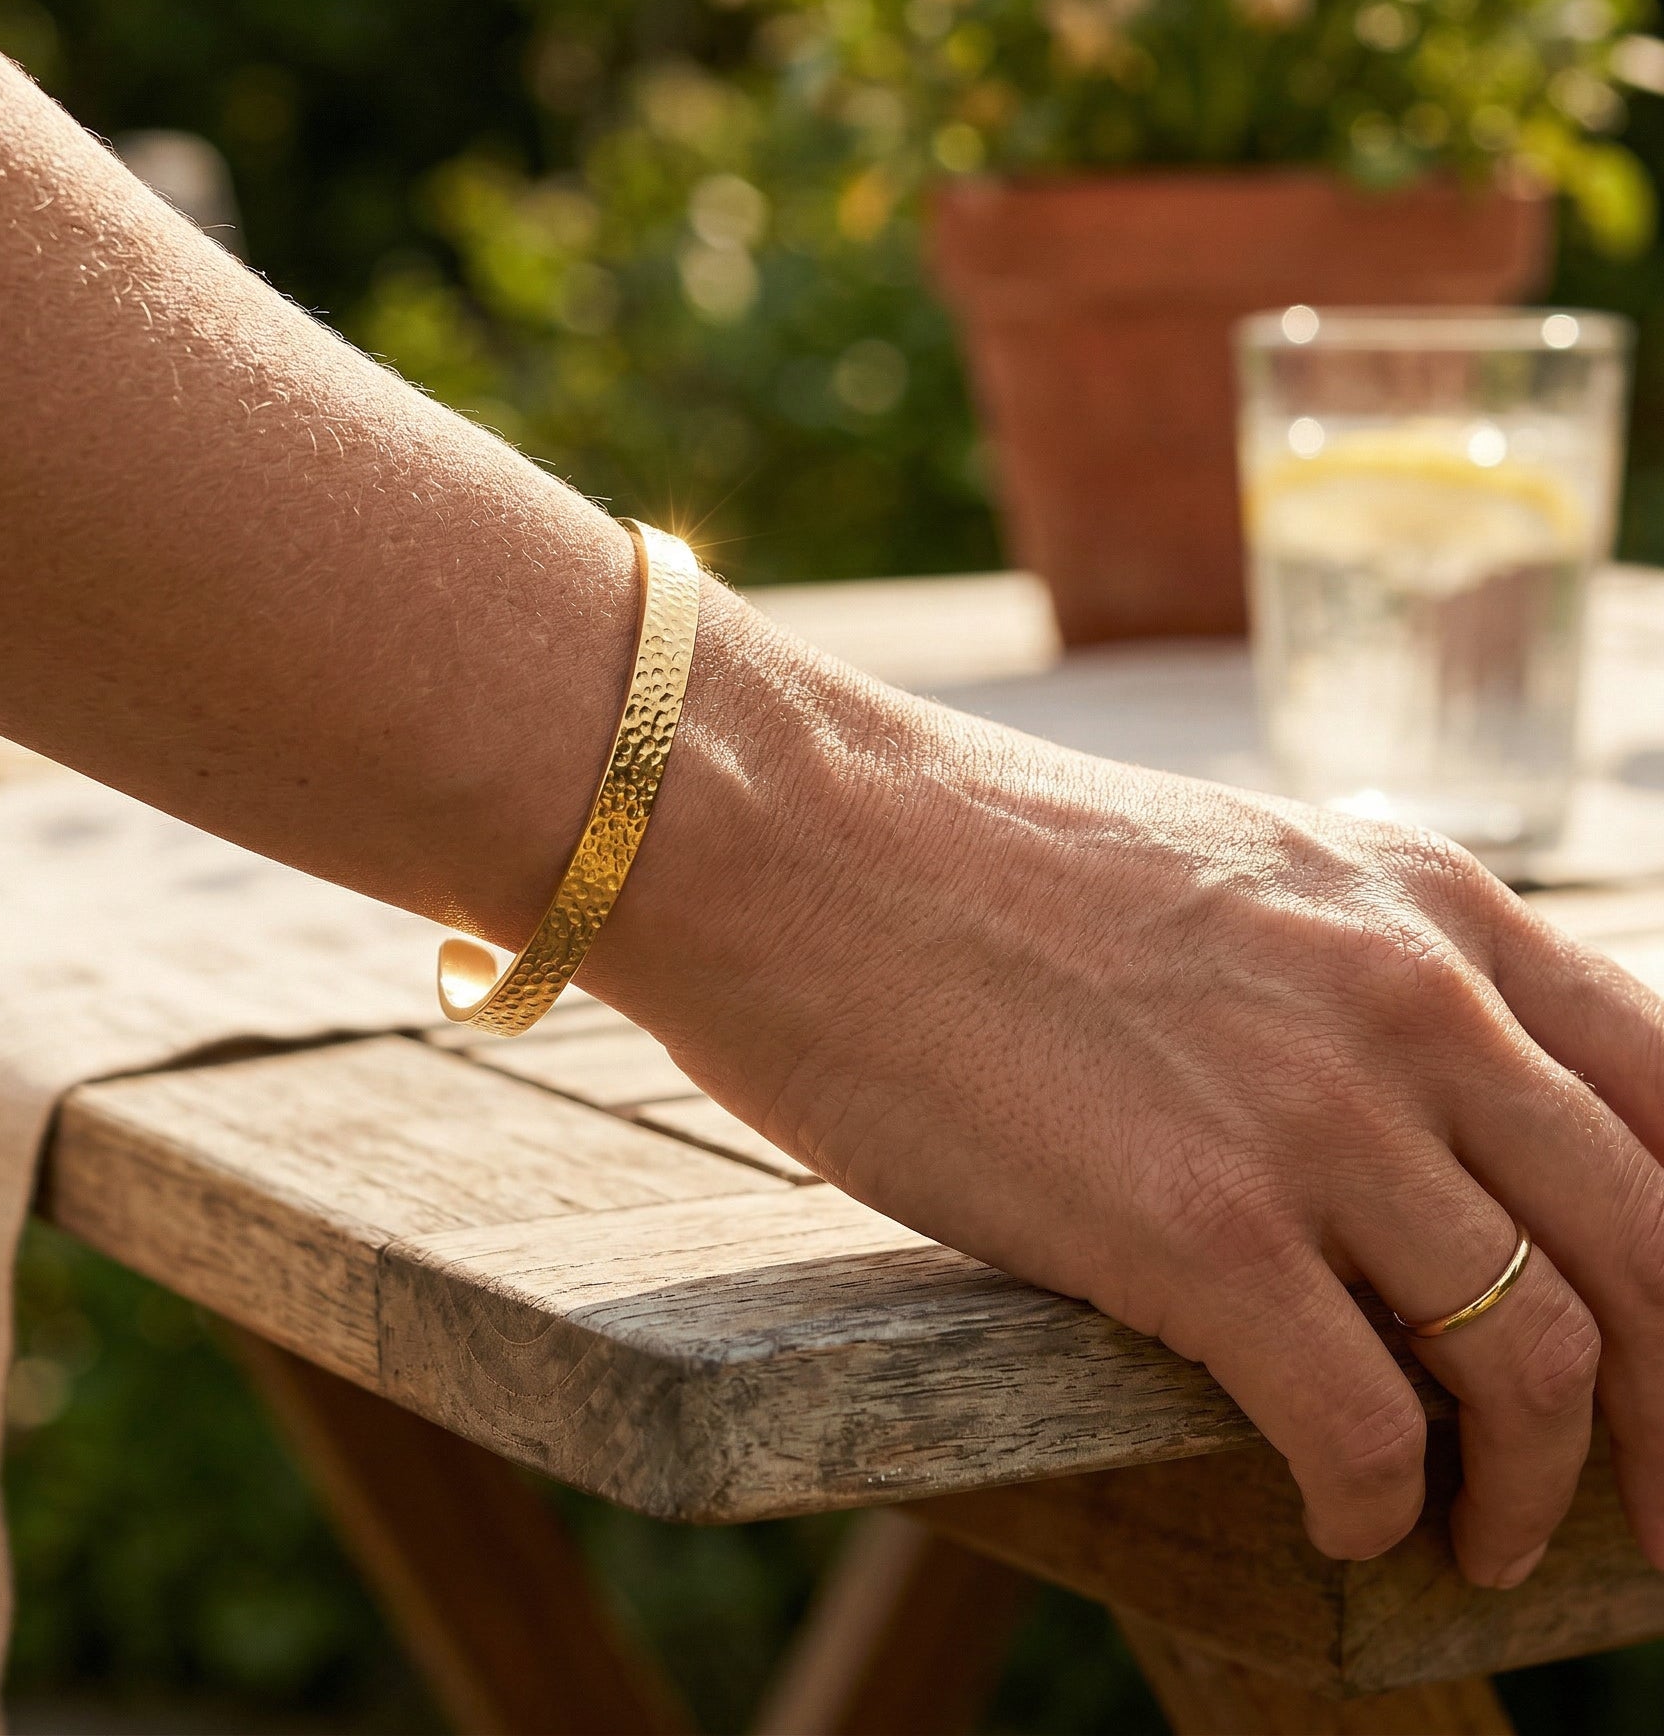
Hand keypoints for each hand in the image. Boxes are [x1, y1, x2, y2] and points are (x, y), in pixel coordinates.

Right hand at [597, 587, 1663, 1588]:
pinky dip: (1379, 1506)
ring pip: (1536, 1363)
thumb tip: (1419, 1123)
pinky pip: (1368, 1429)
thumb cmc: (963, 858)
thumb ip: (1351, 974)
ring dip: (1530, 1490)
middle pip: (1650, 1254)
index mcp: (1426, 903)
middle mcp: (1411, 1000)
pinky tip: (1343, 1519)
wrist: (793, 834)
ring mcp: (1312, 1115)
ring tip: (1480, 1537)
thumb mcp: (1224, 875)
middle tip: (1651, 1515)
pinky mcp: (1196, 1230)